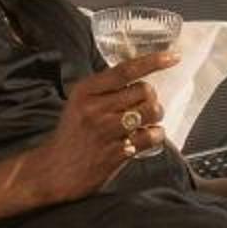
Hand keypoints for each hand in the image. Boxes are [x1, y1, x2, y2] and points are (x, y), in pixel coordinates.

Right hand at [1, 52, 176, 207]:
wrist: (54, 171)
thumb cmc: (72, 134)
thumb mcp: (79, 102)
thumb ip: (105, 89)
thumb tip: (141, 74)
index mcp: (86, 91)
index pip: (125, 70)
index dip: (153, 61)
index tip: (173, 56)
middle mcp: (95, 109)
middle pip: (144, 90)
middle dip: (151, 97)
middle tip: (144, 106)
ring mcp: (106, 131)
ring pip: (151, 111)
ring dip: (156, 116)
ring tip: (147, 121)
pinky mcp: (116, 153)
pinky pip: (151, 137)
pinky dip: (155, 135)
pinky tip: (146, 137)